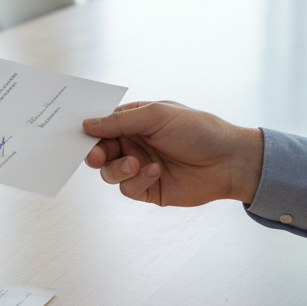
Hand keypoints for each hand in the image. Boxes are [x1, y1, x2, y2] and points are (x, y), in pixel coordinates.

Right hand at [82, 101, 263, 206]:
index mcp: (135, 121)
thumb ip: (120, 121)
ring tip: (136, 164)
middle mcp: (134, 144)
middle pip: (100, 151)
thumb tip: (86, 125)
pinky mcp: (149, 190)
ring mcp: (140, 167)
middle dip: (95, 153)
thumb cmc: (199, 130)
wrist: (230, 162)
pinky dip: (137, 181)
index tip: (76, 135)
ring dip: (118, 169)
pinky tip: (155, 172)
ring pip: (109, 173)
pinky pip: (128, 189)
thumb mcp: (157, 115)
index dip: (87, 130)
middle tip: (94, 156)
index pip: (102, 125)